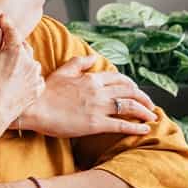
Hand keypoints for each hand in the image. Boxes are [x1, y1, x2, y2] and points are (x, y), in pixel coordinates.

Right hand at [0, 14, 44, 128]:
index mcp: (15, 50)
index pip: (12, 31)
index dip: (6, 23)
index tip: (2, 18)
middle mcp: (29, 61)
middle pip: (22, 45)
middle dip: (13, 42)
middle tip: (3, 43)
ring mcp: (35, 76)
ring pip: (30, 60)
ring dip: (22, 59)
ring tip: (10, 64)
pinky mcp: (37, 89)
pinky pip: (35, 76)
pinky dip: (28, 74)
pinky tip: (18, 78)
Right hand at [20, 56, 157, 137]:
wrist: (35, 109)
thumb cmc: (45, 92)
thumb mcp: (62, 71)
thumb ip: (79, 63)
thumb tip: (93, 57)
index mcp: (91, 78)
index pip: (119, 78)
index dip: (131, 85)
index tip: (136, 91)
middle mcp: (99, 91)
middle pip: (129, 91)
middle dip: (143, 98)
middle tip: (149, 105)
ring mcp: (98, 108)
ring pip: (129, 106)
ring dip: (144, 112)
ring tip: (152, 117)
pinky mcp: (96, 124)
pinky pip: (122, 125)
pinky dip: (136, 127)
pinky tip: (145, 129)